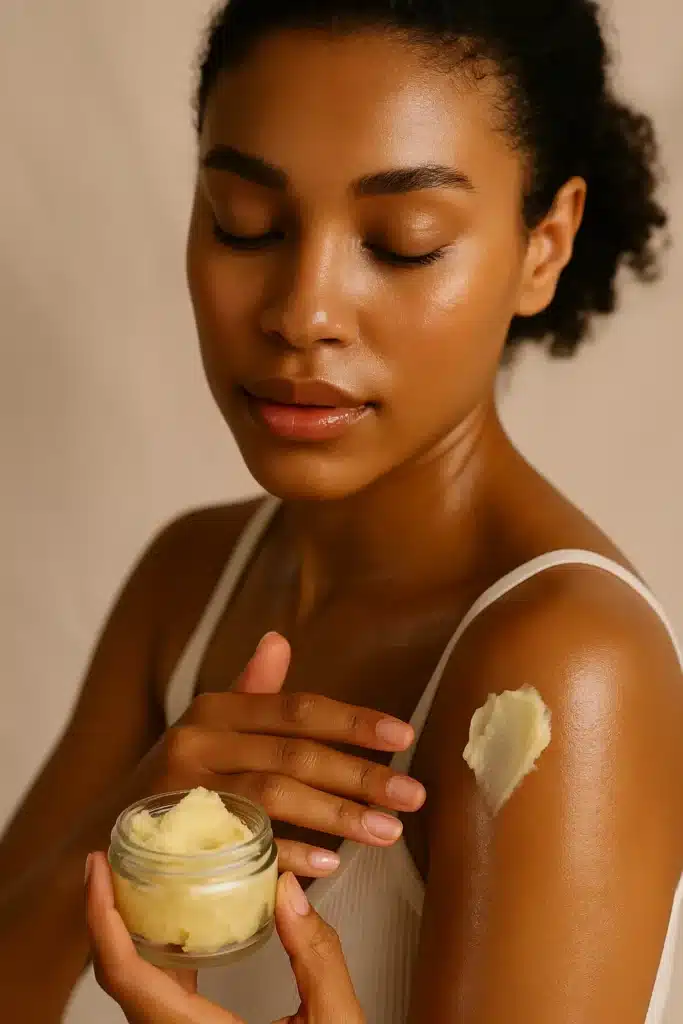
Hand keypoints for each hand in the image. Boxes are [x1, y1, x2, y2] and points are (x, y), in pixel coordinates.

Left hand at [86, 851, 364, 1023]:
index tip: (98, 874)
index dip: (103, 919)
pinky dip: (153, 961)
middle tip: (110, 864)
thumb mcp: (336, 1023)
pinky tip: (174, 935)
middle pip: (119, 978)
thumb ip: (316, 954)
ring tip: (136, 886)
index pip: (128, 976)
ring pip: (133, 992)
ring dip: (127, 936)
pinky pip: (155, 1003)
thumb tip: (288, 891)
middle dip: (107, 915)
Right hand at [126, 633, 424, 876]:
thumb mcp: (210, 727)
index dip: (354, 721)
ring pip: (275, 795)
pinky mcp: (175, 838)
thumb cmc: (179, 776)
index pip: (298, 709)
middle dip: (361, 774)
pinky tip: (329, 865)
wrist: (108, 834)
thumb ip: (252, 691)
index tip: (404, 735)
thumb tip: (279, 638)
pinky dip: (288, 853)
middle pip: (295, 753)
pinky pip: (243, 845)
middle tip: (414, 795)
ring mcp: (184, 790)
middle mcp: (198, 740)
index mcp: (216, 708)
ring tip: (389, 831)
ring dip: (338, 815)